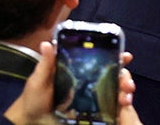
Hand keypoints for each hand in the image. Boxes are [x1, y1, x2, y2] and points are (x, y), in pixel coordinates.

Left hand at [3, 43, 138, 124]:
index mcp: (77, 70)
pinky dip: (118, 106)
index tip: (125, 57)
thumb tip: (47, 43)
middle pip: (112, 75)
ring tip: (126, 97)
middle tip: (127, 83)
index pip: (99, 60)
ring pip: (114, 91)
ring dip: (124, 92)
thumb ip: (45, 63)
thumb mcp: (38, 80)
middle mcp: (87, 82)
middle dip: (124, 77)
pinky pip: (108, 107)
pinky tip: (122, 106)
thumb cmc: (33, 99)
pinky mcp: (90, 111)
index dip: (115, 57)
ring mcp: (89, 97)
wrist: (31, 121)